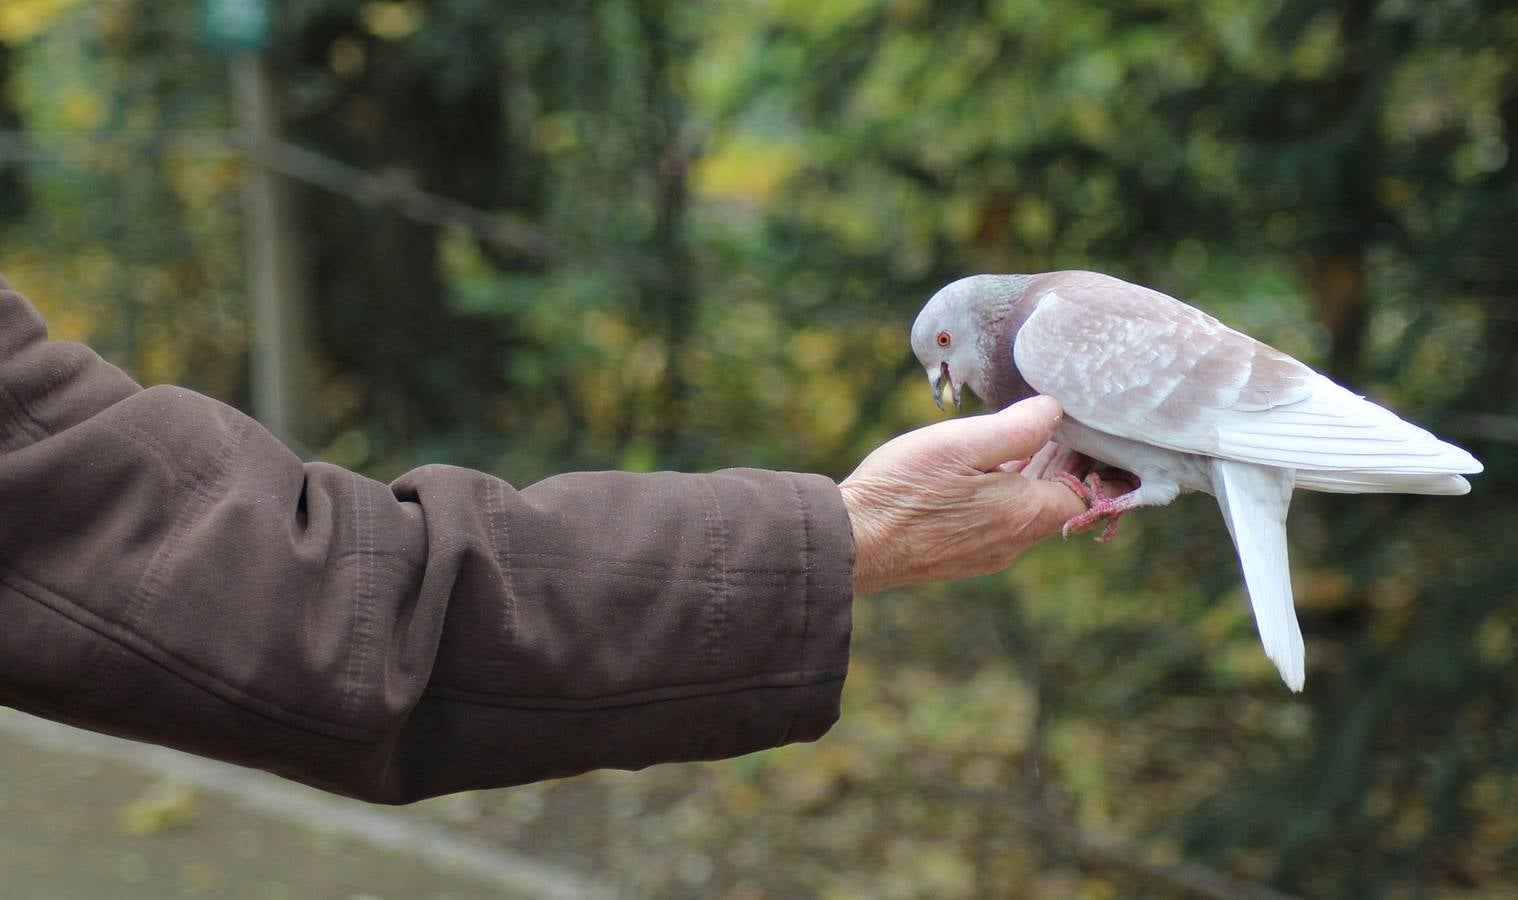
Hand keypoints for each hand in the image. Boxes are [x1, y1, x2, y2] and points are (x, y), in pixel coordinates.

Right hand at [839, 396, 1120, 593]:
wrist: (850, 542)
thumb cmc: (904, 489)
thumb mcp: (964, 443)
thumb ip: (1017, 427)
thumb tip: (1055, 410)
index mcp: (1023, 514)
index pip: (1085, 493)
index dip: (1094, 463)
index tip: (1093, 432)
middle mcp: (1011, 541)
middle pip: (1056, 502)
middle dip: (1064, 465)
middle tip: (1066, 426)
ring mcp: (983, 553)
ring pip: (1025, 512)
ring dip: (1032, 478)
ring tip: (1029, 440)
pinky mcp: (957, 556)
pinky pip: (997, 522)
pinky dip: (1005, 493)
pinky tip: (987, 471)